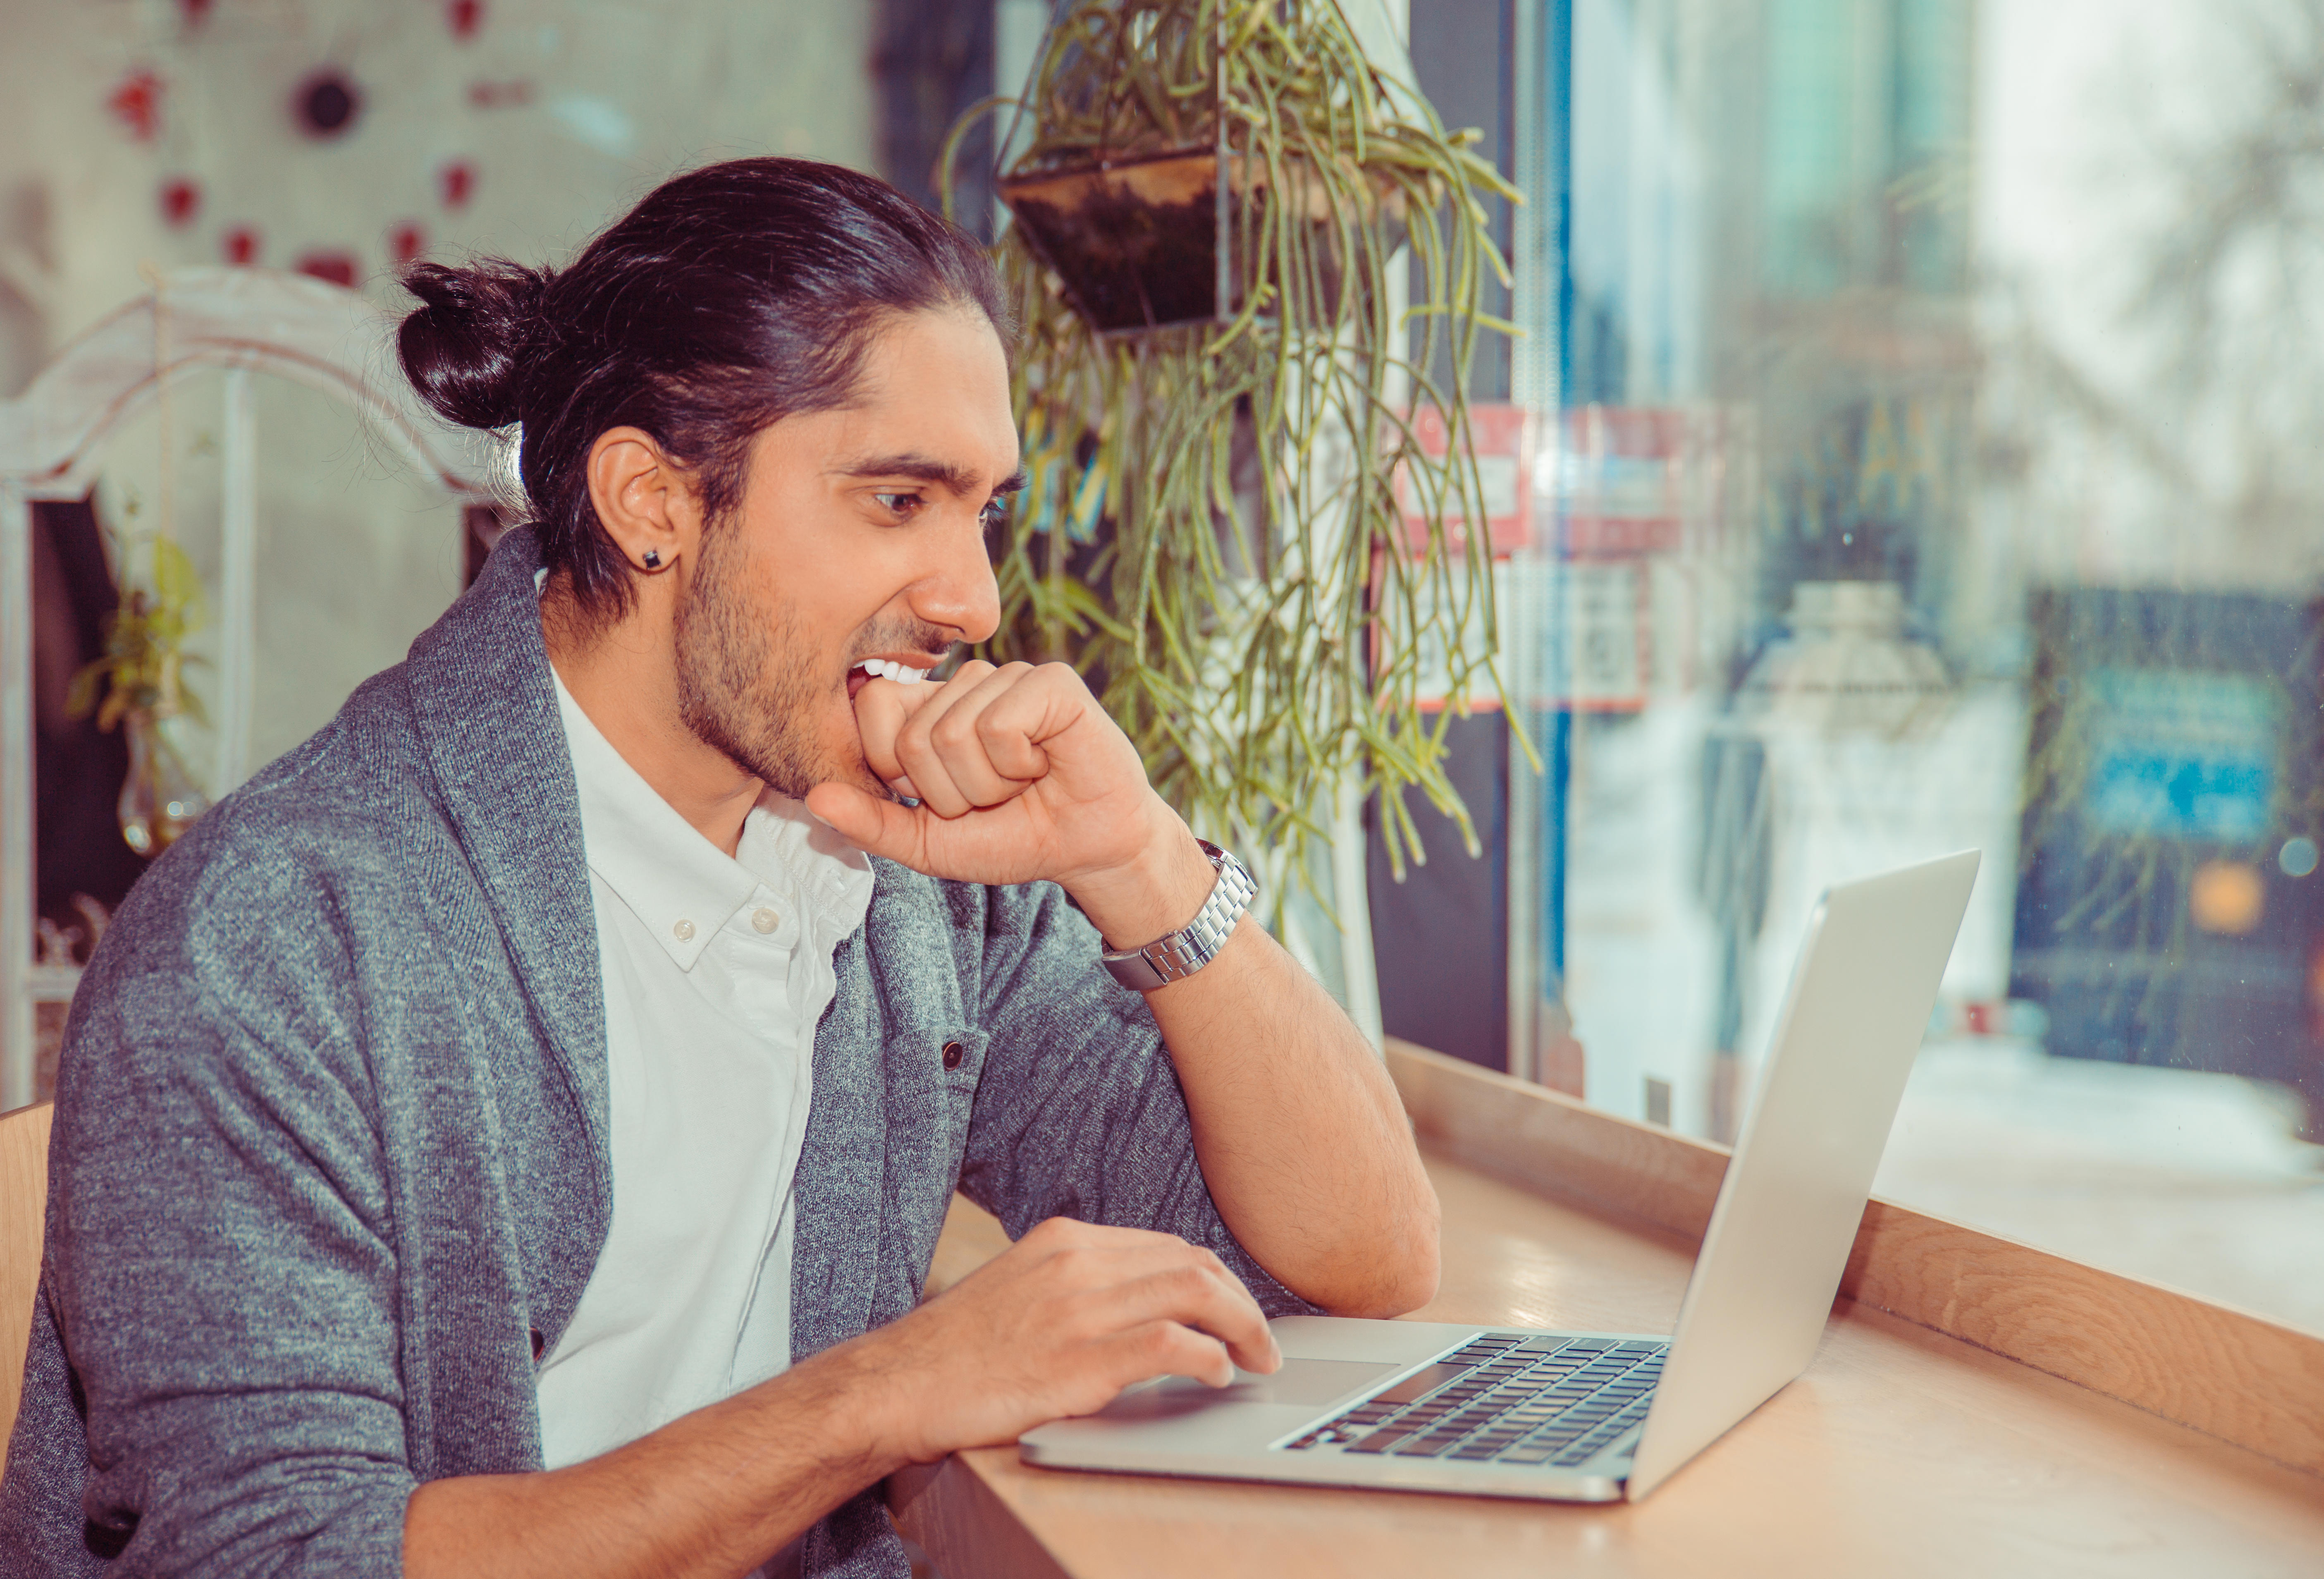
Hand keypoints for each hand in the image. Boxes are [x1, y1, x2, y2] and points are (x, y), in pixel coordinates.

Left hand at [805, 661, 1215, 944]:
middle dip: (953, 792)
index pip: (873, 708)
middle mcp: (964, 684)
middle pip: (914, 737)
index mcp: (929, 709)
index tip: (944, 796)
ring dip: (990, 784)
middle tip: (996, 795)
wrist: (1087, 850)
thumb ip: (870, 823)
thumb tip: (812, 798)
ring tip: (1022, 781)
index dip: (900, 772)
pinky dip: (1020, 764)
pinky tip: (1046, 763)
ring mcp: (1008, 677)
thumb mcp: (928, 844)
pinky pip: (999, 725)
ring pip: (955, 732)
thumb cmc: (1012, 838)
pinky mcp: (1051, 682)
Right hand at [853, 1217, 1281, 1464]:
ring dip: (1243, 1329)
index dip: (1214, 1278)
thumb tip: (1140, 1300)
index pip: (1166, 1246)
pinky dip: (1209, 1358)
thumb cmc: (958, 1349)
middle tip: (1264, 1340)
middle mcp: (1077, 1263)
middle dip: (1241, 1301)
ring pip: (1194, 1294)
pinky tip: (1219, 1376)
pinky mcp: (1079, 1361)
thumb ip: (1078, 1283)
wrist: (899, 1385)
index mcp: (1065, 1239)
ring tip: (1259, 1359)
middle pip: (1192, 1264)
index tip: (1234, 1308)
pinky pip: (1169, 1345)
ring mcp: (1079, 1310)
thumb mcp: (1021, 1287)